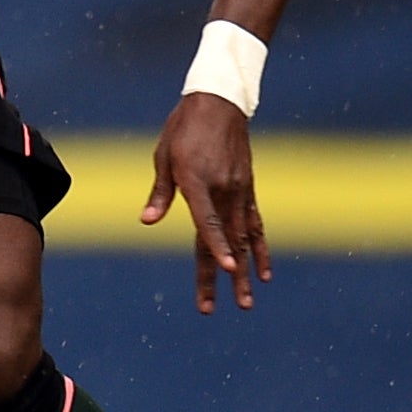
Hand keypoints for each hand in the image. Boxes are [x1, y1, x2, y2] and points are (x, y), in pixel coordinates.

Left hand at [142, 92, 268, 313]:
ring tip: (246, 302)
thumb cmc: (183, 129)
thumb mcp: (163, 156)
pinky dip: (260, 249)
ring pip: (244, 238)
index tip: (225, 266)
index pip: (207, 219)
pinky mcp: (247, 190)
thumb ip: (160, 192)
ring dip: (244, 271)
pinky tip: (263, 273)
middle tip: (225, 307)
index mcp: (197, 181)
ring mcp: (239, 191)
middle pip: (225, 239)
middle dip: (224, 275)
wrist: (218, 104)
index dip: (216, 244)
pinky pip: (255, 224)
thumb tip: (148, 222)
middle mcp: (223, 189)